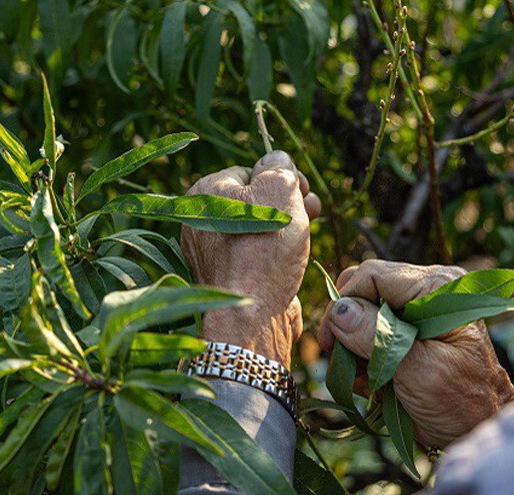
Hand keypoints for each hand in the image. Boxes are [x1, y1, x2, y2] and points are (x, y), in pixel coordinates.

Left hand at [181, 151, 320, 367]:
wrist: (252, 317)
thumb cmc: (264, 251)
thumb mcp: (278, 190)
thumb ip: (279, 166)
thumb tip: (277, 158)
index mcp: (205, 193)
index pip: (250, 172)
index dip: (282, 178)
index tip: (304, 191)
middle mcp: (201, 222)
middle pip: (254, 201)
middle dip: (287, 202)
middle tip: (313, 209)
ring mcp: (211, 254)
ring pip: (256, 230)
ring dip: (285, 228)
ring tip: (308, 233)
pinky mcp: (228, 280)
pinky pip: (254, 257)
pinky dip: (274, 255)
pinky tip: (291, 261)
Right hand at [317, 260, 513, 447]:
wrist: (480, 428)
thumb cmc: (461, 403)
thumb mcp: (418, 371)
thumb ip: (379, 338)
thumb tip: (339, 311)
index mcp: (439, 288)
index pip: (373, 275)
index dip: (345, 303)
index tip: (330, 341)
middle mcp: (429, 290)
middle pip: (365, 288)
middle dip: (348, 325)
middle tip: (342, 360)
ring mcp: (419, 308)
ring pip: (364, 310)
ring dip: (355, 345)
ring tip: (367, 379)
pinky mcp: (411, 329)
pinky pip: (372, 329)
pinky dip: (365, 355)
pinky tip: (376, 382)